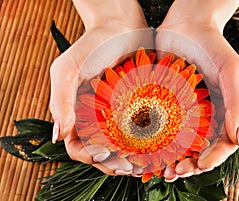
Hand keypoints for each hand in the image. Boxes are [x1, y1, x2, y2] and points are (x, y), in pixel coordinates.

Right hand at [50, 0, 152, 174]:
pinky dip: (147, 142)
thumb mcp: (67, 69)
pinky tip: (157, 147)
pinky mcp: (136, 106)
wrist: (120, 26)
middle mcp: (96, 118)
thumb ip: (60, 101)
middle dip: (113, 164)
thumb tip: (58, 135)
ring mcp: (117, 114)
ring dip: (131, 159)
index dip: (88, 156)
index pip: (77, 147)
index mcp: (76, 114)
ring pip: (122, 147)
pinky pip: (140, 130)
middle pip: (101, 153)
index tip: (104, 154)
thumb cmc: (91, 45)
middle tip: (130, 169)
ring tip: (145, 165)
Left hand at [156, 0, 238, 180]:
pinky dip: (156, 143)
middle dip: (190, 165)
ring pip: (179, 145)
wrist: (186, 25)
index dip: (212, 159)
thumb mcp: (232, 73)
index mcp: (224, 112)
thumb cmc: (213, 46)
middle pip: (200, 150)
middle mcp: (204, 116)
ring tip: (162, 170)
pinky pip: (161, 128)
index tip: (199, 165)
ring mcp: (184, 111)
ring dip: (172, 160)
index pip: (222, 144)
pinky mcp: (164, 104)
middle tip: (175, 172)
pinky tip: (147, 152)